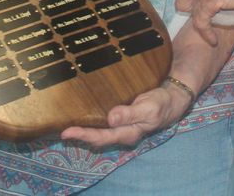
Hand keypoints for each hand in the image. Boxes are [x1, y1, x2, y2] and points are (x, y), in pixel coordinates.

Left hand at [60, 82, 191, 147]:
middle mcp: (121, 131)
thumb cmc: (161, 103)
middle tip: (61, 130)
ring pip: (98, 130)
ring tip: (66, 124)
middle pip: (96, 137)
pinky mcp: (120, 115)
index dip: (84, 135)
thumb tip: (111, 118)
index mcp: (128, 132)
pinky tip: (82, 113)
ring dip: (83, 128)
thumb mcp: (149, 108)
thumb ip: (131, 114)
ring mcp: (121, 124)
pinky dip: (91, 119)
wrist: (172, 97)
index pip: (102, 137)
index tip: (67, 132)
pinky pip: (103, 121)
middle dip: (79, 135)